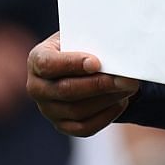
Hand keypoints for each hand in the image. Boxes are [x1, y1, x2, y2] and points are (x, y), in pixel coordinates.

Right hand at [26, 32, 140, 136]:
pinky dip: (105, 116)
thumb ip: (90, 40)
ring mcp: (47, 109)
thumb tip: (113, 49)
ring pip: (77, 110)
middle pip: (66, 90)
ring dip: (107, 100)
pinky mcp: (62, 125)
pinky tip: (121, 102)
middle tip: (126, 79)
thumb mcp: (80, 36)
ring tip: (128, 88)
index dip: (72, 64)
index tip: (97, 63)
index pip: (47, 64)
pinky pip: (84, 128)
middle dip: (99, 85)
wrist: (80, 66)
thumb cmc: (81, 46)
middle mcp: (36, 87)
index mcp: (37, 60)